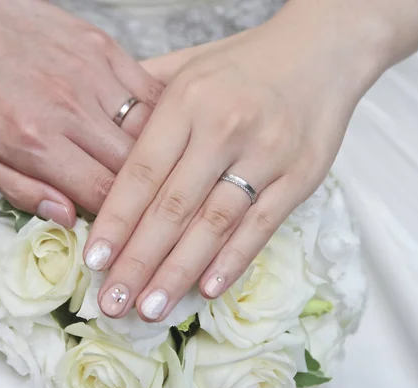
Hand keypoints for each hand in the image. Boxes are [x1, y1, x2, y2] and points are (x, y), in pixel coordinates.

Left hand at [0, 0, 161, 226]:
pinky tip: (148, 125)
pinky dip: (155, 112)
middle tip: (132, 196)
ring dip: (151, 152)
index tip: (117, 220)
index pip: (101, 192)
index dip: (117, 216)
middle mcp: (69, 106)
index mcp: (34, 139)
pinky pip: (148, 88)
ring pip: (150, 128)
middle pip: (134, 164)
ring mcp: (91, 73)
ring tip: (144, 164)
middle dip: (138, 189)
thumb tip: (63, 216)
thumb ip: (21, 189)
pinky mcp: (102, 47)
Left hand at [84, 3, 385, 319]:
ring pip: (214, 223)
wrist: (322, 51)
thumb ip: (141, 95)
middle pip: (173, 207)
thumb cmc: (245, 63)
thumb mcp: (187, 64)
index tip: (95, 260)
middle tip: (113, 301)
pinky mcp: (301, 175)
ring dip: (179, 271)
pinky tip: (206, 289)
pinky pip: (262, 225)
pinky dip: (233, 260)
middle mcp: (225, 127)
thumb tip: (99, 130)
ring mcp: (267, 153)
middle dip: (139, 260)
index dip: (116, 221)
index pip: (142, 172)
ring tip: (150, 307)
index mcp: (188, 101)